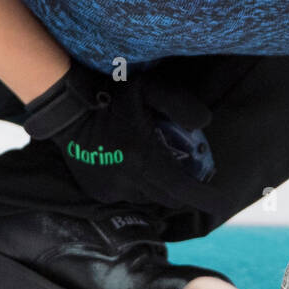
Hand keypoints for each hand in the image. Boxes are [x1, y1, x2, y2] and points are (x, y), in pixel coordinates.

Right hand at [21, 60, 215, 207]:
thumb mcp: (148, 88)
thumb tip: (204, 123)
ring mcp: (110, 189)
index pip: (182, 188)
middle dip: (185, 192)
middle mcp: (126, 181)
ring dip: (160, 187)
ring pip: (149, 198)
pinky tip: (135, 166)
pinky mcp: (99, 193)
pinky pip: (128, 197)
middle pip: (168, 198)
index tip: (222, 200)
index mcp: (141, 157)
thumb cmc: (110, 94)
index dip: (205, 197)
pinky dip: (138, 186)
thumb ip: (178, 102)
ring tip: (162, 164)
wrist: (66, 110)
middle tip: (195, 175)